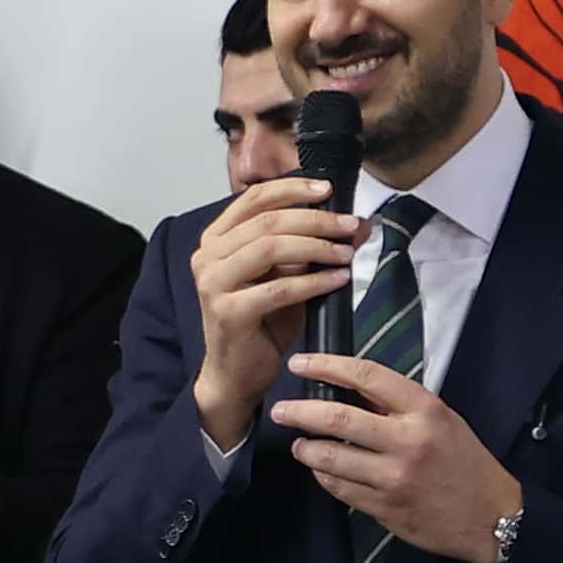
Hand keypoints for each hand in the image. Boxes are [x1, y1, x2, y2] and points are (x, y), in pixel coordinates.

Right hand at [184, 180, 366, 450]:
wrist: (236, 374)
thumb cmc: (262, 322)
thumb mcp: (286, 276)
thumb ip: (308, 248)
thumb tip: (354, 223)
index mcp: (216, 238)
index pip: (254, 198)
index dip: (293, 188)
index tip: (328, 190)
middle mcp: (207, 255)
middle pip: (268, 220)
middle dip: (315, 219)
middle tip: (349, 225)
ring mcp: (213, 283)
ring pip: (270, 247)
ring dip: (316, 247)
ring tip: (346, 253)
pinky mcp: (227, 312)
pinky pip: (279, 288)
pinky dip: (313, 282)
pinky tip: (338, 280)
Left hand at [265, 350, 520, 562]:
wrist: (492, 517)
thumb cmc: (466, 462)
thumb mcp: (442, 421)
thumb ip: (399, 407)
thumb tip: (350, 391)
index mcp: (424, 410)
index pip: (366, 376)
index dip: (326, 366)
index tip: (300, 364)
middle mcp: (407, 441)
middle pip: (338, 419)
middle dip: (300, 412)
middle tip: (281, 411)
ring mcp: (394, 477)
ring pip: (331, 458)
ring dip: (307, 449)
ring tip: (299, 444)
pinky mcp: (385, 508)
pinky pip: (340, 488)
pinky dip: (324, 476)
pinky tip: (322, 470)